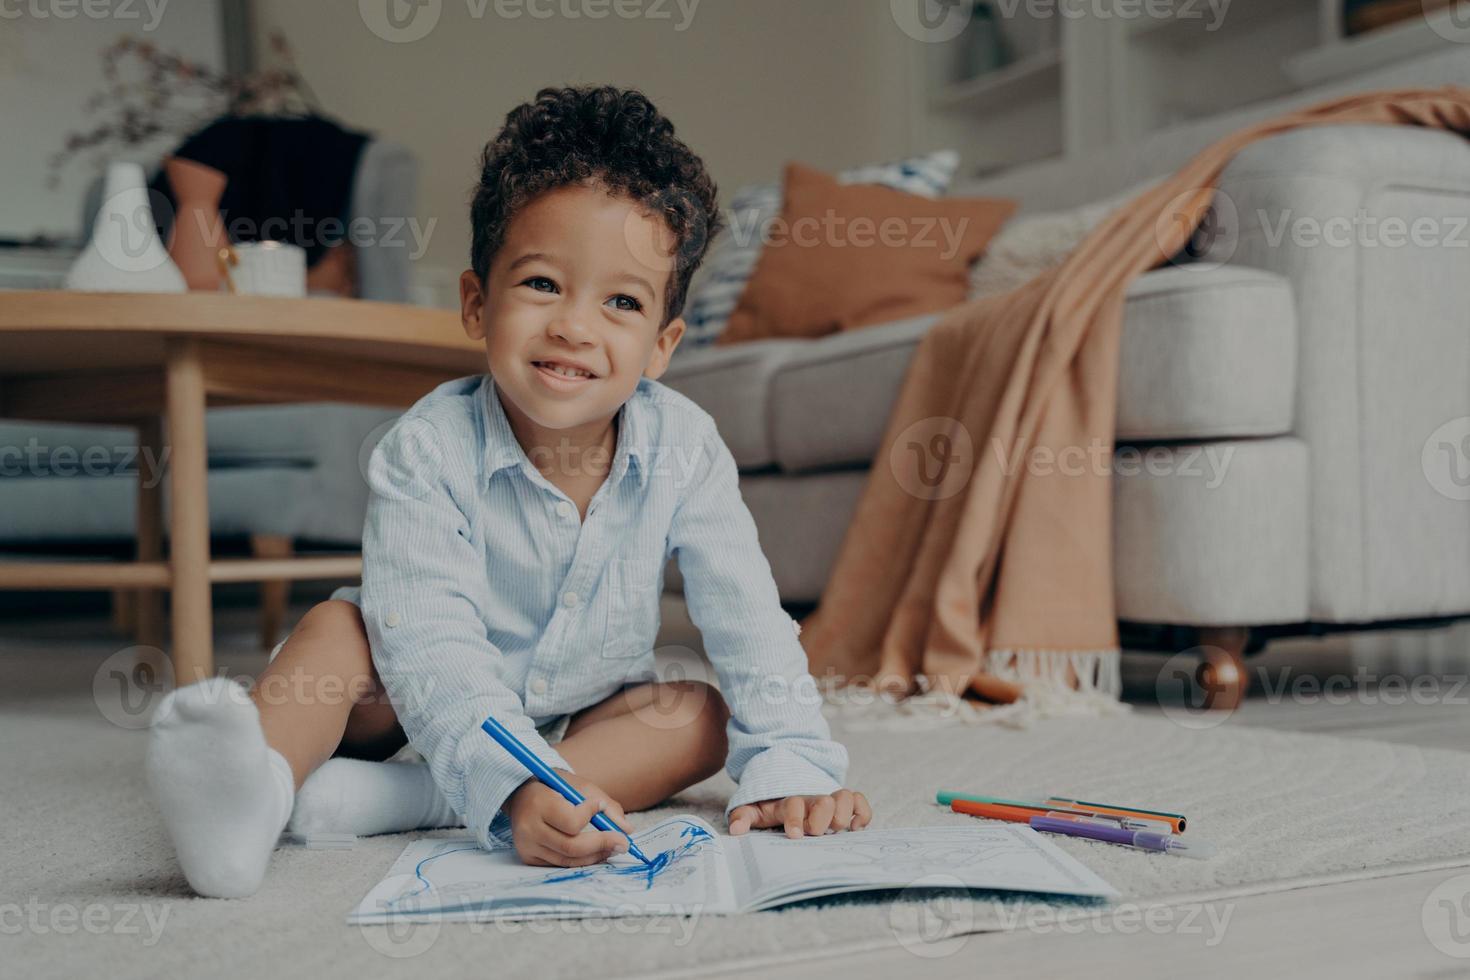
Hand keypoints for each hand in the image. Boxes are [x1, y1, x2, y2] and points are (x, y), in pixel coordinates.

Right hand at [504, 771, 631, 866]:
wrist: (521, 794)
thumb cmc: (554, 787)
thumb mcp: (579, 786)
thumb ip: (605, 806)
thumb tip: (627, 831)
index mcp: (539, 804)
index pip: (571, 821)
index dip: (590, 815)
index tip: (600, 805)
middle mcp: (528, 829)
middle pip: (571, 846)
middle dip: (602, 845)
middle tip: (624, 843)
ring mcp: (526, 846)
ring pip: (567, 860)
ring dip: (595, 856)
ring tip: (613, 848)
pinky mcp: (528, 857)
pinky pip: (560, 864)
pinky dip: (581, 860)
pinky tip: (595, 853)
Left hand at [728, 789, 872, 837]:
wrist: (782, 788)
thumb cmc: (769, 806)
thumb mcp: (752, 810)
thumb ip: (742, 817)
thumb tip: (736, 831)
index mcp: (788, 803)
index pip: (793, 805)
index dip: (795, 819)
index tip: (794, 835)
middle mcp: (811, 799)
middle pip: (824, 801)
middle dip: (822, 819)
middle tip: (815, 833)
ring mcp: (828, 800)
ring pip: (845, 797)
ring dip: (844, 814)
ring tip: (837, 831)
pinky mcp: (842, 804)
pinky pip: (859, 801)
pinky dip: (862, 814)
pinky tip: (855, 829)